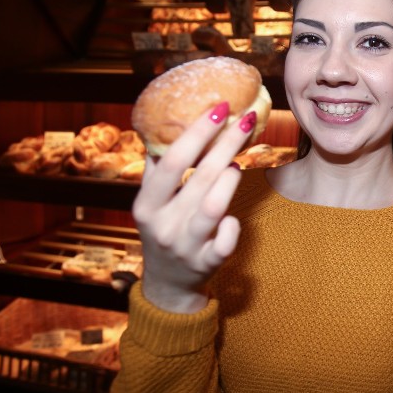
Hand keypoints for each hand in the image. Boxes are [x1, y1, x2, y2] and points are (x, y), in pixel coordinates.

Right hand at [132, 103, 256, 312]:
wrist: (167, 285)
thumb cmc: (165, 230)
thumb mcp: (151, 204)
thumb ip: (156, 169)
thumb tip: (164, 124)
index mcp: (146, 204)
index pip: (170, 161)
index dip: (196, 133)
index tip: (219, 108)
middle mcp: (163, 224)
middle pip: (199, 177)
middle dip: (226, 144)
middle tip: (247, 119)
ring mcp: (185, 246)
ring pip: (213, 207)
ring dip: (230, 180)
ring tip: (236, 165)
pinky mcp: (206, 263)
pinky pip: (225, 241)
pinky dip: (232, 226)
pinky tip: (233, 217)